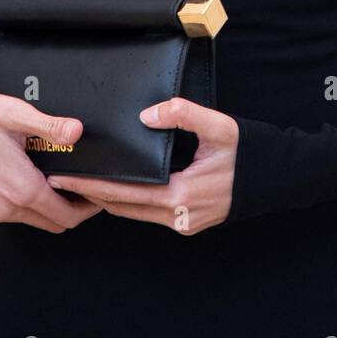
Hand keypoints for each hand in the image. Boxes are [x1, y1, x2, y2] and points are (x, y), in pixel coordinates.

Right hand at [0, 92, 104, 232]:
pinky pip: (5, 215)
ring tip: (50, 180)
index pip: (66, 216)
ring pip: (28, 220)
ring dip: (43, 206)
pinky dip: (19, 205)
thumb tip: (77, 131)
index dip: (86, 208)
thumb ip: (51, 127)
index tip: (94, 195)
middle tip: (78, 189)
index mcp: (23, 188)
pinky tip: (19, 180)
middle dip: (70, 210)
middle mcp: (6, 208)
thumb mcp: (17, 116)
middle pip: (51, 223)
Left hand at [45, 97, 239, 234]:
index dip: (92, 186)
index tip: (64, 178)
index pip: (125, 193)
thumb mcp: (218, 126)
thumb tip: (146, 116)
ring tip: (81, 185)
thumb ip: (182, 114)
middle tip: (60, 182)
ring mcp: (184, 223)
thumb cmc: (247, 150)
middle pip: (124, 208)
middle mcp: (179, 216)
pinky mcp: (188, 223)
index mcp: (181, 195)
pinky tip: (117, 190)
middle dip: (91, 195)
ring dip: (109, 201)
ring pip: (136, 214)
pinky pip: (151, 214)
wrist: (276, 177)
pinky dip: (131, 203)